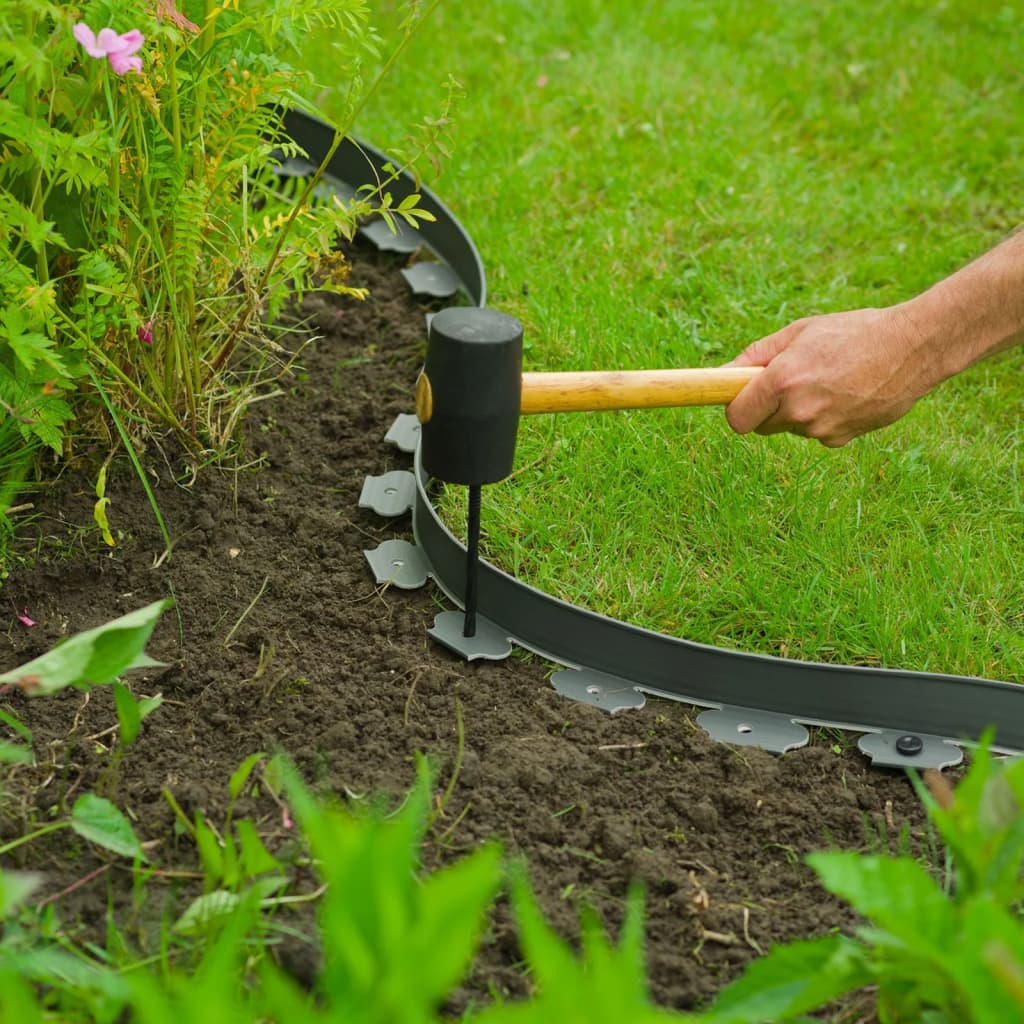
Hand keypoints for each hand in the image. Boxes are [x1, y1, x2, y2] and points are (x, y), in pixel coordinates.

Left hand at [724, 306, 934, 446]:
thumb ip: (756, 355)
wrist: (913, 348)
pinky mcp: (841, 439)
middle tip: (792, 380)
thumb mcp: (799, 332)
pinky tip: (845, 394)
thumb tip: (722, 374)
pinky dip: (823, 418)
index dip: (735, 409)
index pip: (736, 419)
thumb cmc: (852, 333)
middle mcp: (799, 411)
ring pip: (791, 427)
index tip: (740, 400)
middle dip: (767, 407)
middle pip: (761, 425)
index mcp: (782, 381)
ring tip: (827, 380)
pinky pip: (817, 433)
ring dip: (798, 410)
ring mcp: (821, 430)